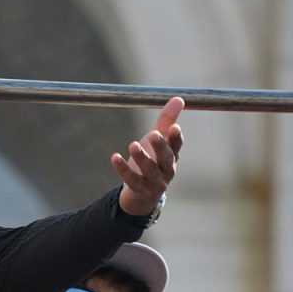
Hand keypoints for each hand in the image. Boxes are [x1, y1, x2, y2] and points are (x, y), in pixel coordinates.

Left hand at [113, 96, 184, 216]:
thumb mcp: (158, 140)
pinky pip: (131, 179)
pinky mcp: (140, 189)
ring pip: (149, 170)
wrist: (142, 193)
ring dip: (142, 158)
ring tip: (133, 144)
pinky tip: (114, 157)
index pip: (177, 146)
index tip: (175, 127)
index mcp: (172, 156)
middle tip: (153, 134)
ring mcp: (154, 182)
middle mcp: (167, 170)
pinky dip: (122, 169)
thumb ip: (167, 120)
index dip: (176, 137)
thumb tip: (179, 98)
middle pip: (166, 159)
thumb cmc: (153, 160)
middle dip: (160, 147)